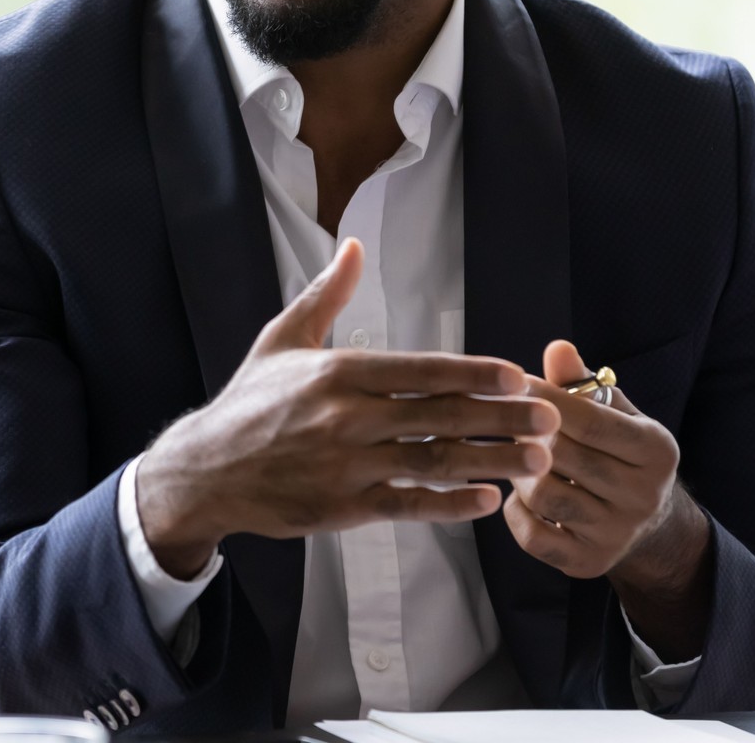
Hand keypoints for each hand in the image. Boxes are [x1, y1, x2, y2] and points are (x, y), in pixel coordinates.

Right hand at [135, 239, 560, 578]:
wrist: (205, 470)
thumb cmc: (248, 402)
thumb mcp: (281, 339)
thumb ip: (326, 294)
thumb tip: (353, 245)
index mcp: (337, 372)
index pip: (419, 371)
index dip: (471, 373)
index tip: (515, 374)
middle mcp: (346, 418)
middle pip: (438, 416)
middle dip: (500, 417)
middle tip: (549, 418)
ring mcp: (346, 466)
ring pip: (432, 462)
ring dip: (490, 461)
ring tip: (536, 462)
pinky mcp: (343, 508)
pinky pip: (408, 506)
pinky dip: (449, 504)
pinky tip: (486, 500)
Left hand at [504, 340, 713, 660]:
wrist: (651, 525)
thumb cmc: (621, 453)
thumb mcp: (617, 415)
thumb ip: (584, 384)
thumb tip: (558, 349)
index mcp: (656, 450)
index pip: (589, 419)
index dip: (545, 397)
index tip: (513, 382)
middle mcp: (643, 495)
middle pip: (563, 456)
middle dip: (526, 433)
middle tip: (504, 419)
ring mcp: (616, 534)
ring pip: (544, 494)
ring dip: (519, 472)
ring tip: (516, 457)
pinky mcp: (589, 564)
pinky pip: (533, 536)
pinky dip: (516, 511)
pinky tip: (521, 494)